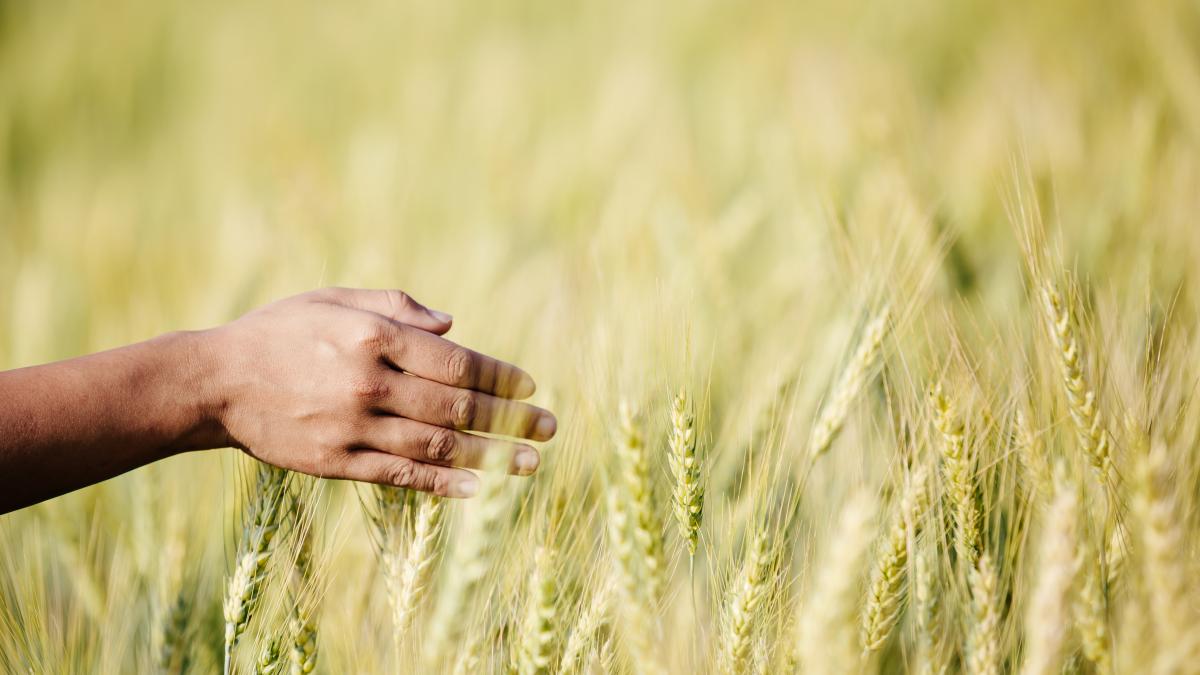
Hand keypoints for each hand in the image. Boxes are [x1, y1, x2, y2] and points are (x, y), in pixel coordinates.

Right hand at [205, 287, 555, 497]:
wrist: (215, 382)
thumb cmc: (280, 332)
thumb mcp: (333, 298)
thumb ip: (396, 306)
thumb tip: (453, 326)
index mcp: (374, 336)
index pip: (456, 362)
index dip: (499, 376)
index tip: (529, 386)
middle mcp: (370, 382)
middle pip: (457, 407)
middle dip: (510, 419)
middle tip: (550, 428)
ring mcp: (353, 426)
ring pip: (438, 446)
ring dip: (492, 456)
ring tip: (530, 463)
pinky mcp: (337, 461)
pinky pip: (402, 475)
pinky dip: (444, 482)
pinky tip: (479, 487)